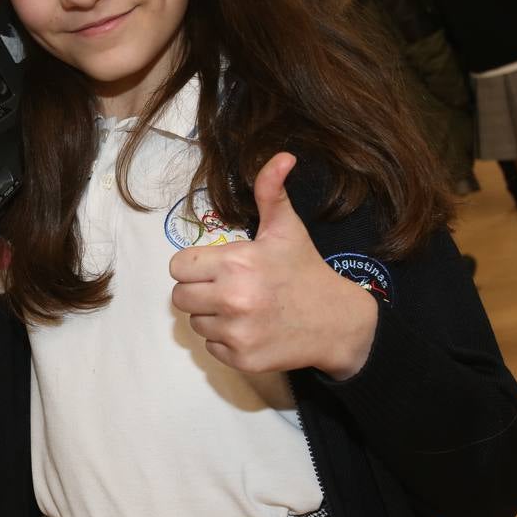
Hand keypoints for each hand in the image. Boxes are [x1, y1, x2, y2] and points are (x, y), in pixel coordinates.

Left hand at [169, 153, 378, 379]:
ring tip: (241, 308)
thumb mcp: (286, 228)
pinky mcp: (242, 359)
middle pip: (180, 297)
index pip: (179, 267)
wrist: (338, 322)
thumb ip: (271, 191)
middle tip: (226, 288)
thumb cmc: (305, 271)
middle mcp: (232, 299)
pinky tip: (249, 328)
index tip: (216, 268)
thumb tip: (282, 156)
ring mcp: (237, 332)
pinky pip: (210, 347)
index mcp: (236, 263)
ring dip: (210, 316)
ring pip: (194, 323)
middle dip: (198, 291)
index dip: (194, 266)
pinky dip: (224, 340)